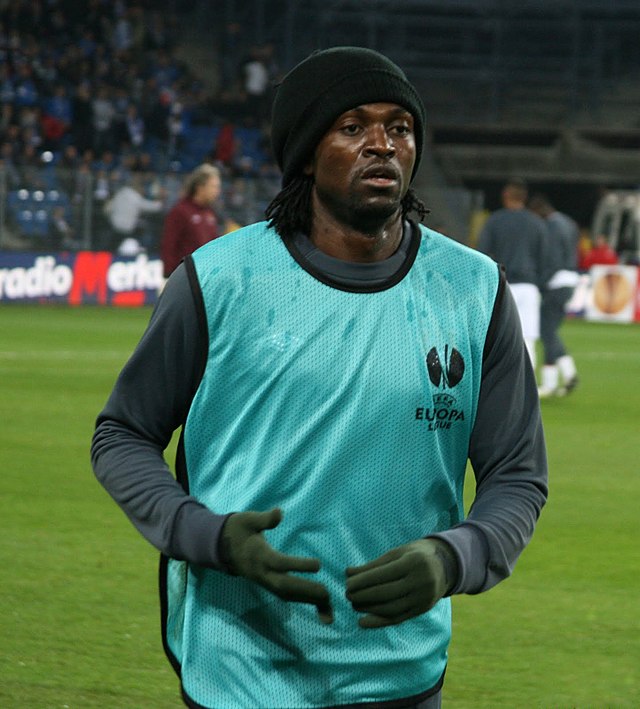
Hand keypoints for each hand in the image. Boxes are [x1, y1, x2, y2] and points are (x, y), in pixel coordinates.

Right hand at [220, 508, 332, 622]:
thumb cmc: (239, 529)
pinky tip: (318, 603)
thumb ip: (264, 519)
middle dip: (306, 591)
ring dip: (306, 600)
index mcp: (259, 555)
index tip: (318, 565)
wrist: (221, 546)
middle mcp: (261, 572)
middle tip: (327, 593)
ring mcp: (264, 581)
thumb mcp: (248, 519)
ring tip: (328, 605)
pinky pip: (285, 595)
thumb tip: (279, 512)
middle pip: (284, 586)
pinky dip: (301, 600)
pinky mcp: (267, 584)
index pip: (280, 563)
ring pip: (286, 595)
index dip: (298, 565)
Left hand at [345, 539, 456, 628]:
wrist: (445, 565)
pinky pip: (398, 619)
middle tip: (348, 595)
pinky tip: (363, 622)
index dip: (363, 581)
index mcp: (413, 563)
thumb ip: (373, 565)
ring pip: (391, 609)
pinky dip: (379, 622)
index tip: (347, 584)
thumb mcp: (397, 553)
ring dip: (369, 609)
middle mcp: (420, 582)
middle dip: (364, 596)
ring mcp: (423, 598)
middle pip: (386, 593)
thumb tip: (348, 573)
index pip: (383, 575)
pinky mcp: (422, 610)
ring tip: (354, 605)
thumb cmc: (415, 555)